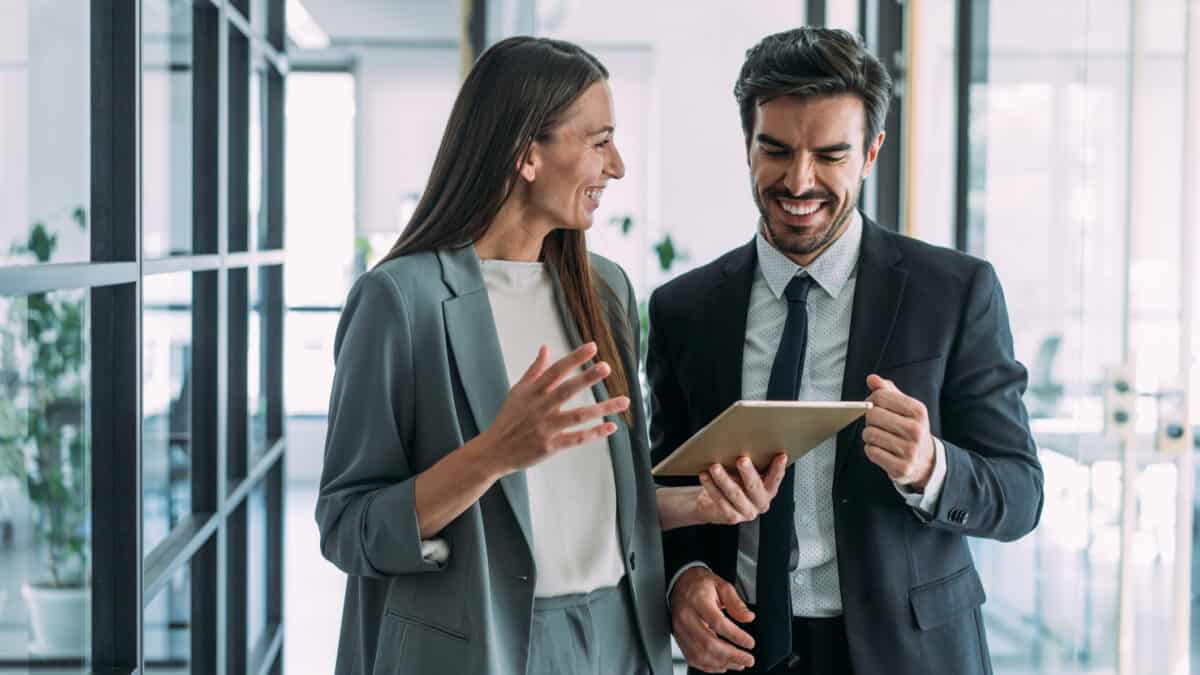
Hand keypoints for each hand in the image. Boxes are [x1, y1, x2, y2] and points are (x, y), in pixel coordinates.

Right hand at [478, 342, 629, 477]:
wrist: (494, 451)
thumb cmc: (508, 419)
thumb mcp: (517, 391)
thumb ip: (534, 370)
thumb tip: (546, 348)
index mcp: (532, 392)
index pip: (556, 370)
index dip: (574, 358)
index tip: (593, 347)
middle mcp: (540, 408)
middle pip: (567, 390)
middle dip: (587, 378)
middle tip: (606, 367)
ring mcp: (546, 428)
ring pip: (578, 416)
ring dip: (602, 408)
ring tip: (624, 400)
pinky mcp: (550, 446)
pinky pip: (576, 439)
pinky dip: (594, 433)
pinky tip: (611, 426)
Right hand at [670, 567, 755, 671]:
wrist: (680, 584)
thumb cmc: (700, 585)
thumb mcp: (721, 585)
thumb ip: (736, 602)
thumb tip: (748, 617)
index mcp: (697, 601)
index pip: (717, 622)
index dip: (735, 636)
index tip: (749, 643)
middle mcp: (686, 617)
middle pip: (708, 643)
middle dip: (731, 655)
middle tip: (748, 659)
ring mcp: (680, 630)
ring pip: (700, 654)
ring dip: (722, 663)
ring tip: (739, 664)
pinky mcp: (679, 638)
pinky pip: (692, 658)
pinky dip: (709, 666)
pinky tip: (722, 665)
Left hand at [694, 453, 787, 524]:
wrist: (714, 506)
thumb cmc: (733, 483)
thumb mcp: (744, 474)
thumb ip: (750, 464)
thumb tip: (742, 445)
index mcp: (769, 490)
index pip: (775, 479)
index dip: (778, 468)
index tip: (781, 456)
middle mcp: (761, 503)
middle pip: (755, 487)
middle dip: (748, 472)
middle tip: (742, 460)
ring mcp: (747, 512)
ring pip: (735, 494)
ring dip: (724, 479)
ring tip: (715, 467)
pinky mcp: (732, 517)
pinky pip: (720, 500)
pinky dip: (711, 487)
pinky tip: (705, 475)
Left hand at [864, 374, 934, 487]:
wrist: (926, 461)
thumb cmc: (911, 429)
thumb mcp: (905, 408)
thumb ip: (888, 391)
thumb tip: (872, 379)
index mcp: (918, 411)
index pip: (880, 396)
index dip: (871, 400)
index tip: (874, 405)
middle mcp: (916, 431)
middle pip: (872, 414)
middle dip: (869, 418)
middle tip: (876, 423)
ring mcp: (909, 451)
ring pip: (869, 434)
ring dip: (869, 435)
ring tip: (880, 437)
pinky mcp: (901, 468)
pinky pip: (871, 452)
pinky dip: (872, 449)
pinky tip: (882, 449)